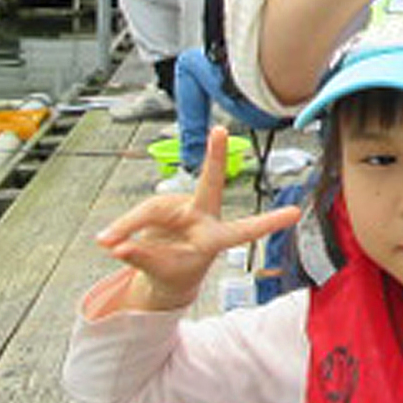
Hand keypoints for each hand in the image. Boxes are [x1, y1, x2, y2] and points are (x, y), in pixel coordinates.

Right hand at [95, 128, 302, 311]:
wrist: (164, 272)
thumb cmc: (176, 271)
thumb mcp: (164, 272)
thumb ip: (143, 258)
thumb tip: (117, 246)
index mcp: (216, 238)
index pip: (245, 230)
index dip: (269, 222)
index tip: (296, 213)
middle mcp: (202, 216)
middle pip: (209, 184)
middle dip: (215, 157)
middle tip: (219, 131)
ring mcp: (181, 208)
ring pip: (151, 211)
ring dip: (127, 225)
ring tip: (106, 242)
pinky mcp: (160, 207)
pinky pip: (136, 216)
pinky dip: (121, 228)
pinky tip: (106, 239)